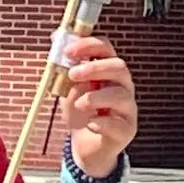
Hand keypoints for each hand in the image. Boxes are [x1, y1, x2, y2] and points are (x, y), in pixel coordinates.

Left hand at [60, 36, 137, 177]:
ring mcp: (127, 108)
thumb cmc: (80, 113)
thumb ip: (64, 66)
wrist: (86, 146)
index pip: (106, 48)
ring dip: (96, 97)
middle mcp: (122, 86)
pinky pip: (117, 124)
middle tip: (72, 75)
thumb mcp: (68, 88)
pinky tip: (90, 124)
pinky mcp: (127, 129)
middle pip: (119, 67)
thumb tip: (56, 36)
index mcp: (108, 71)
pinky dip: (101, 123)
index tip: (68, 52)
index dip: (89, 45)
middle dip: (95, 68)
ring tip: (78, 104)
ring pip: (121, 95)